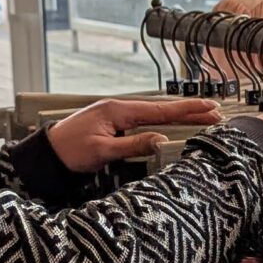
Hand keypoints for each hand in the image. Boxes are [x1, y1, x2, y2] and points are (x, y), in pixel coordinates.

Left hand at [47, 96, 222, 172]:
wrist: (47, 154)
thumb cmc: (69, 152)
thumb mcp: (102, 152)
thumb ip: (133, 145)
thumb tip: (162, 141)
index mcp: (118, 110)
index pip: (159, 110)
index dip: (186, 110)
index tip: (209, 108)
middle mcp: (119, 108)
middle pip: (161, 109)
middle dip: (189, 110)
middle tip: (215, 111)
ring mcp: (116, 115)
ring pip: (154, 113)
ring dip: (178, 114)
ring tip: (202, 116)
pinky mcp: (113, 124)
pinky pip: (144, 119)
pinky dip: (162, 120)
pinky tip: (173, 123)